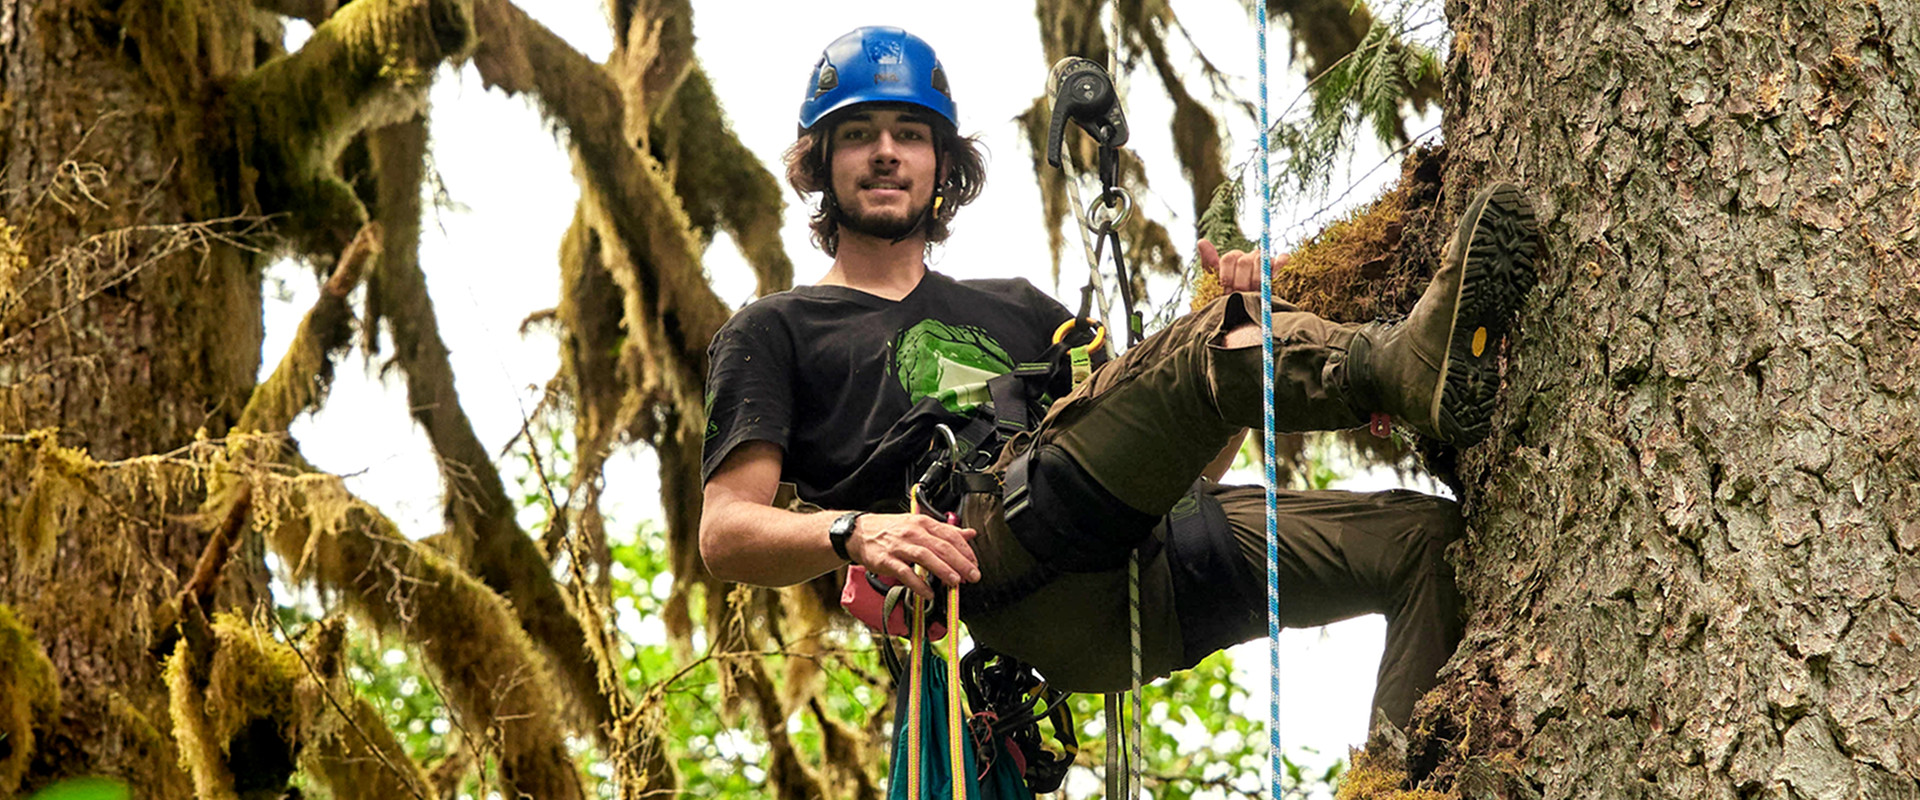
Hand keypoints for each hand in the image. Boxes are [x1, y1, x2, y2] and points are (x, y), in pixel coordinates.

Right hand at [845, 512, 979, 600]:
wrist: (859, 532)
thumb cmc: (890, 530)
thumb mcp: (919, 524)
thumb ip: (946, 531)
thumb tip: (970, 534)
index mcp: (923, 523)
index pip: (950, 535)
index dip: (965, 551)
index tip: (974, 564)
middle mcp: (912, 532)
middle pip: (941, 547)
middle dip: (960, 563)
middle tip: (972, 576)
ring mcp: (899, 546)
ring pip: (925, 557)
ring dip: (942, 570)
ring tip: (955, 582)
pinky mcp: (886, 560)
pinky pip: (905, 573)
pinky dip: (918, 584)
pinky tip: (928, 593)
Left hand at [1198, 239, 1286, 293]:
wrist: (1245, 315)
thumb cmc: (1228, 298)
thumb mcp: (1215, 282)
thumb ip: (1209, 263)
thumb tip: (1202, 241)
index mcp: (1233, 258)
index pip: (1229, 258)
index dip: (1227, 276)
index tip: (1226, 291)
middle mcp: (1248, 256)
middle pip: (1244, 261)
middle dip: (1241, 282)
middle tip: (1240, 296)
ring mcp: (1264, 261)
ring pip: (1261, 259)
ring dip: (1257, 279)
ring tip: (1254, 293)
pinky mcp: (1278, 268)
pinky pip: (1281, 259)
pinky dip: (1279, 263)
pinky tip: (1275, 274)